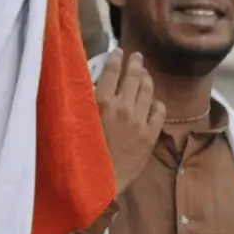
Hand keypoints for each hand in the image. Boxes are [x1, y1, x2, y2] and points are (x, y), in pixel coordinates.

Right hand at [93, 49, 163, 192]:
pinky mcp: (150, 135)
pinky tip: (154, 101)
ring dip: (146, 78)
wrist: (98, 182)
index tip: (118, 52)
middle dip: (135, 63)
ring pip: (148, 91)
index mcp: (102, 102)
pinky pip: (159, 112)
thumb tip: (85, 83)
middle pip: (133, 77)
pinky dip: (157, 103)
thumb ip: (82, 101)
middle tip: (137, 56)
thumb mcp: (74, 122)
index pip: (112, 71)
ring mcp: (139, 121)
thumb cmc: (80, 152)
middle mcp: (123, 107)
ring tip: (145, 73)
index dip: (116, 59)